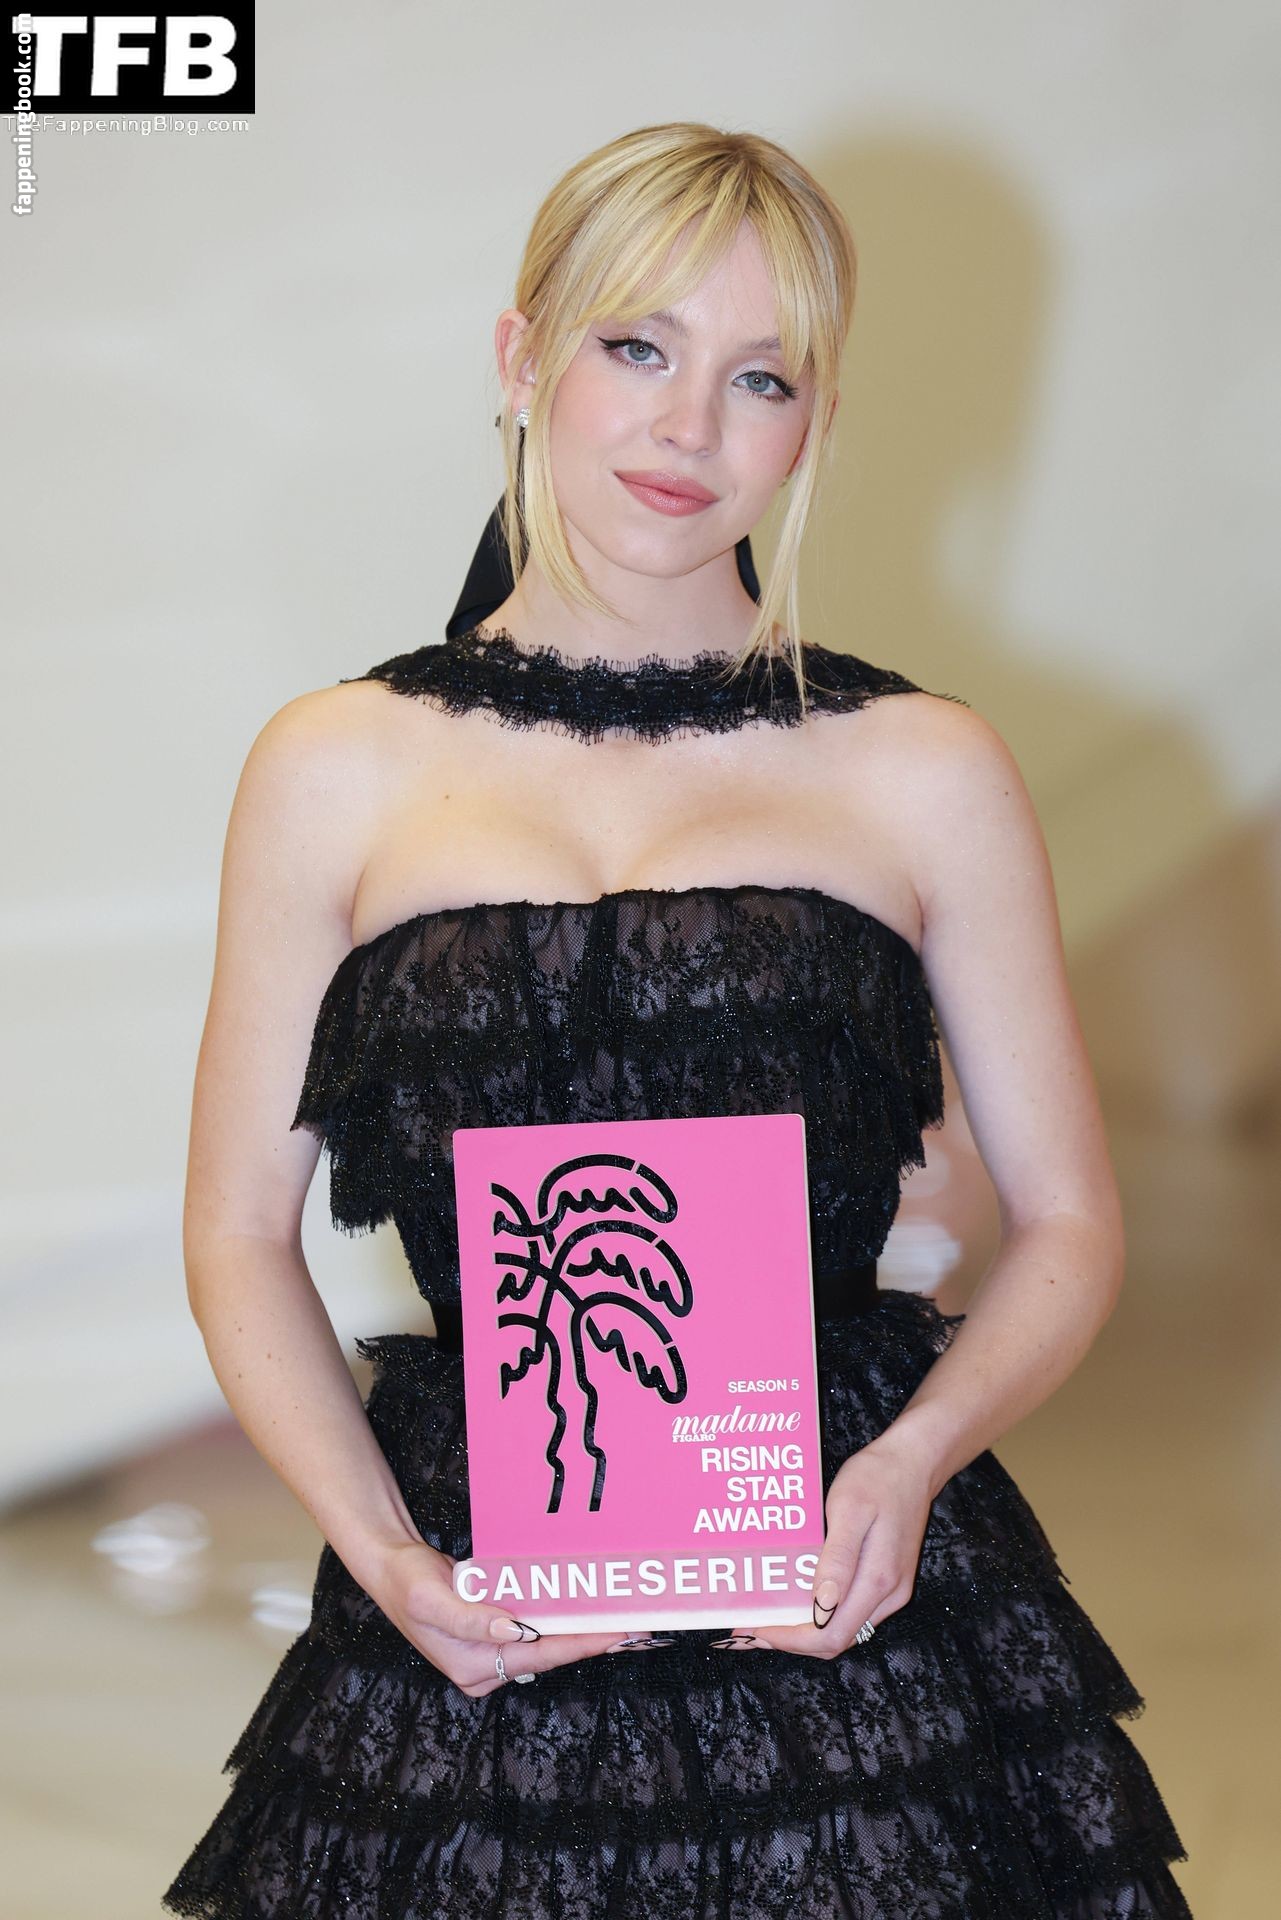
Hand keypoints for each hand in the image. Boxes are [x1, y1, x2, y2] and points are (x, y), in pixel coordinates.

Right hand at [364, 1537, 647, 1696]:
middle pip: (549, 1655)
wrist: (390, 1567)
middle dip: (591, 1640)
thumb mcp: (431, 1598)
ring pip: (545, 1646)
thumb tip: (513, 1630)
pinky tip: (584, 1612)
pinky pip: (534, 1634)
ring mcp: (489, 1656)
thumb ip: (470, 1618)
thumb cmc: (407, 1582)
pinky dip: (560, 1623)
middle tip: (637, 1628)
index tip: (617, 1633)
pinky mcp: (492, 1639)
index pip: (539, 1654)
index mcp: (471, 1666)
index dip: (581, 1643)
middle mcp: (484, 1669)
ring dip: (580, 1632)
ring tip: (621, 1620)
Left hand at [715, 1433, 933, 1657]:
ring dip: (806, 1631)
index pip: (830, 1635)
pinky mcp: (890, 1582)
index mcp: (877, 1579)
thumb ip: (837, 1559)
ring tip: (770, 1616)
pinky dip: (823, 1616)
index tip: (757, 1630)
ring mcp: (892, 1591)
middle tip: (753, 1627)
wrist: (914, 1463)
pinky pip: (852, 1612)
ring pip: (844, 1630)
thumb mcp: (849, 1509)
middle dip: (792, 1640)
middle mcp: (889, 1594)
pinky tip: (800, 1600)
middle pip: (836, 1640)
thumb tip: (820, 1607)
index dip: (790, 1640)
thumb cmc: (878, 1478)